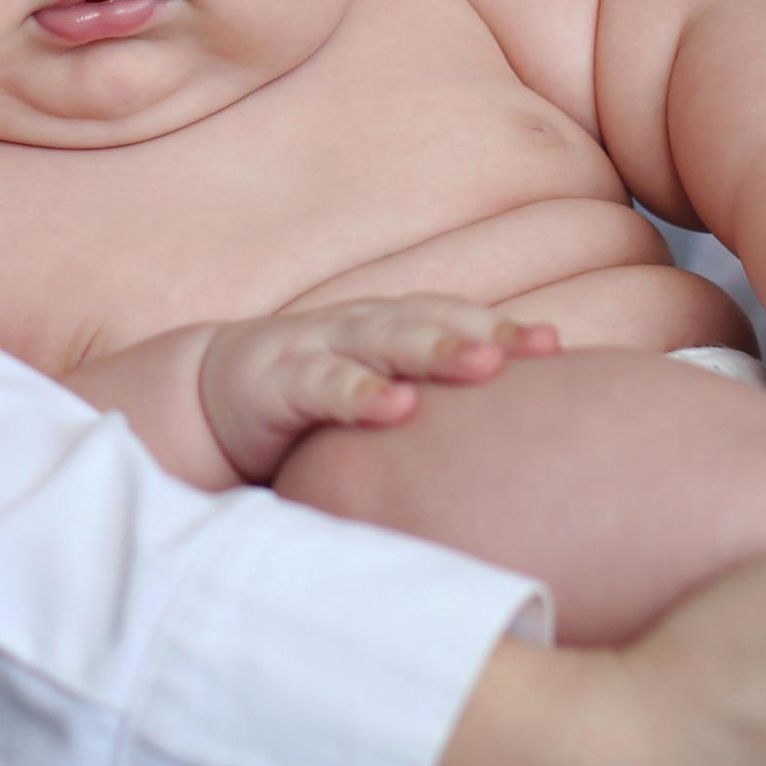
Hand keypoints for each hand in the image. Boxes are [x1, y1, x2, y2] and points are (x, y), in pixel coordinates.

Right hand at [197, 300, 559, 485]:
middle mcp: (360, 328)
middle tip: (540, 346)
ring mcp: (317, 347)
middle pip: (432, 321)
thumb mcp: (375, 398)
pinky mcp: (275, 379)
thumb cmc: (311, 404)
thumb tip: (521, 447)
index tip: (557, 346)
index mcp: (389, 328)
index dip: (502, 327)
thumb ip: (432, 412)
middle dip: (486, 332)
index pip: (455, 318)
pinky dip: (360, 392)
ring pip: (383, 341)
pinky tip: (396, 407)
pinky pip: (323, 384)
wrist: (208, 398)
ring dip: (434, 348)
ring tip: (482, 363)